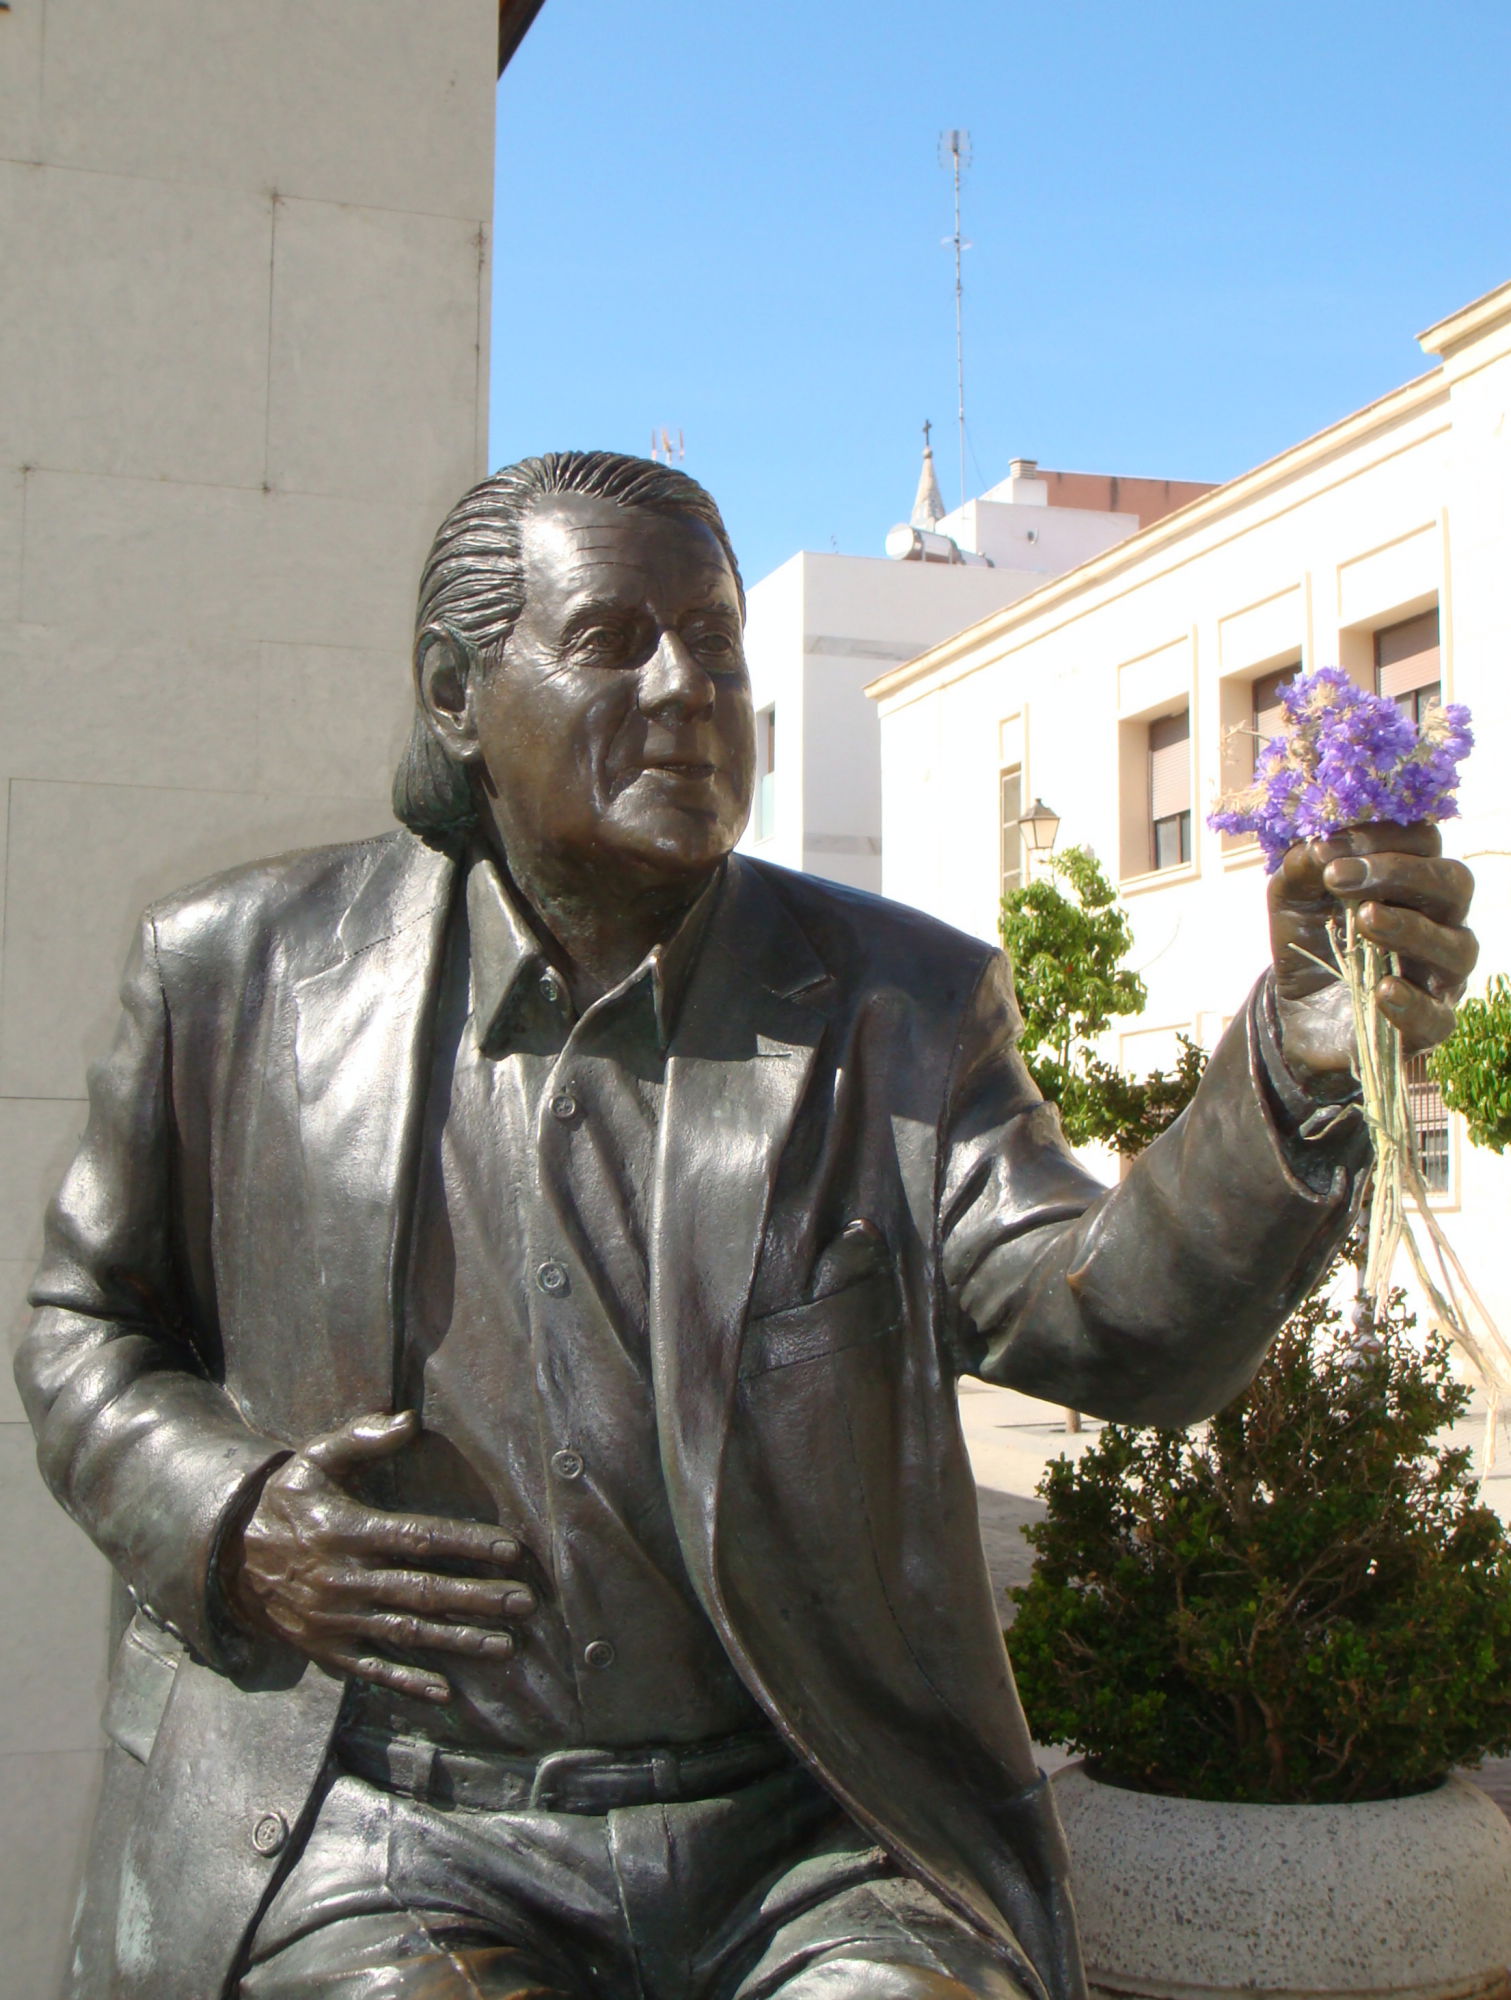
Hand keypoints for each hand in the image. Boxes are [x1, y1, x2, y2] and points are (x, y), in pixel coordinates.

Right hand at [221, 1410, 534, 1703]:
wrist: (224, 1558)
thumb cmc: (282, 1502)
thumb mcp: (312, 1459)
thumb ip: (360, 1438)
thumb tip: (410, 1420)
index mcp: (348, 1530)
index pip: (419, 1538)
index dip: (467, 1544)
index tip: (510, 1550)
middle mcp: (345, 1579)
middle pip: (423, 1590)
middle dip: (478, 1598)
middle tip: (525, 1603)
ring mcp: (336, 1619)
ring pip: (407, 1633)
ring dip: (458, 1641)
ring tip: (504, 1646)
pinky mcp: (325, 1648)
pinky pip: (371, 1668)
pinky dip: (407, 1682)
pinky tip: (444, 1691)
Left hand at [1268, 822, 1475, 1082]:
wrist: (1295, 1009)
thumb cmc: (1309, 937)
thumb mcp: (1292, 897)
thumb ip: (1302, 867)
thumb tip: (1317, 847)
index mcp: (1413, 880)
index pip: (1424, 842)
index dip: (1380, 838)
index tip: (1328, 850)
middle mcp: (1440, 921)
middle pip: (1453, 884)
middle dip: (1400, 874)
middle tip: (1341, 878)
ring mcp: (1441, 973)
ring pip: (1457, 946)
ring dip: (1411, 928)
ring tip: (1365, 920)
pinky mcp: (1429, 1024)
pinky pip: (1437, 1016)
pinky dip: (1413, 1002)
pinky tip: (1383, 990)